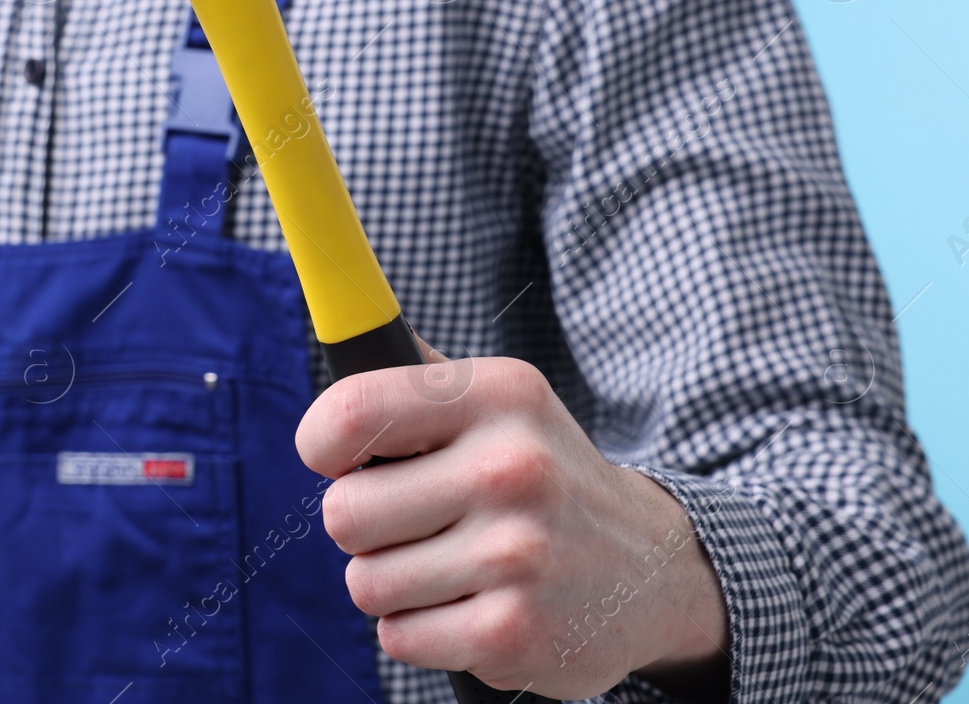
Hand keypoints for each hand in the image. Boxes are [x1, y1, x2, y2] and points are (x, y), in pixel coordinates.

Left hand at [296, 349, 729, 700]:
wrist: (648, 569)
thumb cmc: (535, 473)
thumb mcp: (497, 402)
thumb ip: (416, 377)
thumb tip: (347, 332)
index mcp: (498, 395)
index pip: (351, 414)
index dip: (320, 443)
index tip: (336, 458)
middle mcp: (512, 468)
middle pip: (343, 513)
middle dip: (363, 526)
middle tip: (415, 520)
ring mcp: (516, 554)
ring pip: (365, 583)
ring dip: (393, 584)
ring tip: (453, 564)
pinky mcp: (511, 633)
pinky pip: (398, 637)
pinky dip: (422, 630)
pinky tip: (474, 605)